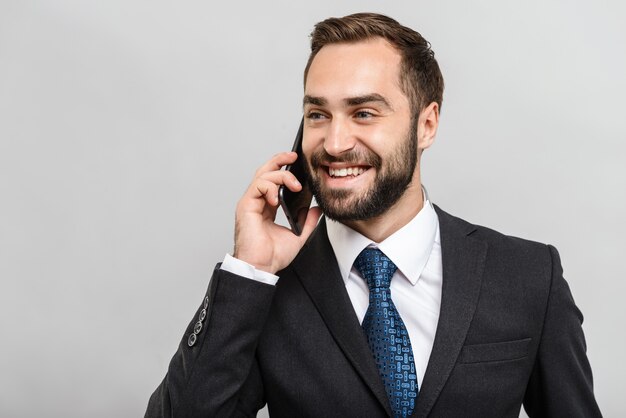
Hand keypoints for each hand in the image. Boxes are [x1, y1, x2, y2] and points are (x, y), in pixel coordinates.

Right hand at [233, 152, 321, 273]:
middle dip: (279, 160)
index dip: (284, 168)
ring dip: (280, 175)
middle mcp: (257, 202)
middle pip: (265, 171)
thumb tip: (316, 209)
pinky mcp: (246, 206)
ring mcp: (251, 203)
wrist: (261, 267)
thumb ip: (307, 222)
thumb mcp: (297, 235)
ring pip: (263, 175)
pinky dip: (269, 186)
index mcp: (267, 207)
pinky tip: (277, 198)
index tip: (297, 162)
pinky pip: (257, 186)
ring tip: (294, 185)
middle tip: (293, 155)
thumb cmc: (272, 256)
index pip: (273, 180)